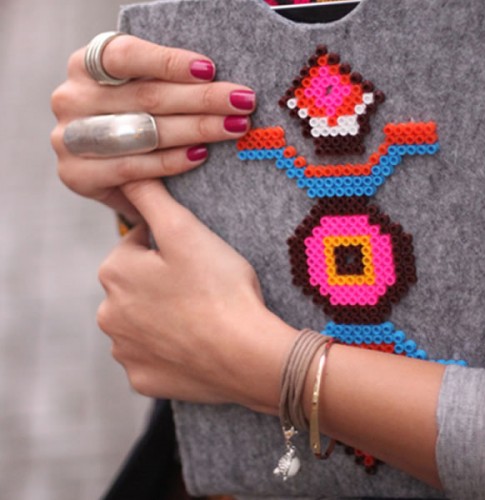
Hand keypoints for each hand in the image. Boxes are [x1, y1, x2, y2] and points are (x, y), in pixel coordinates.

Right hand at [51, 35, 254, 221]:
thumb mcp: (140, 93)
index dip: (169, 62)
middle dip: (201, 99)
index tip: (210, 70)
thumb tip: (216, 77)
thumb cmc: (133, 121)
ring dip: (196, 129)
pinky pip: (134, 167)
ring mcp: (68, 138)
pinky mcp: (76, 174)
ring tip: (234, 127)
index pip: (126, 56)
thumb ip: (163, 83)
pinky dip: (171, 161)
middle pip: (145, 97)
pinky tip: (201, 154)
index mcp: (85, 65)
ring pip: (144, 132)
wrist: (106, 172)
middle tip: (243, 102)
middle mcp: (69, 97)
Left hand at [97, 180, 296, 410]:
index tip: (194, 253)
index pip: (137, 243)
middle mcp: (108, 314)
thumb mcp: (185, 230)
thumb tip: (128, 172)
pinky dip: (169, 348)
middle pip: (137, 284)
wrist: (246, 354)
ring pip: (142, 320)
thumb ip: (150, 196)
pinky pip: (152, 356)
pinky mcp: (144, 379)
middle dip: (161, 280)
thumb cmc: (219, 287)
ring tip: (199, 312)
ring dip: (163, 313)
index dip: (169, 244)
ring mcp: (125, 352)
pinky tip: (194, 342)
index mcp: (114, 272)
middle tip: (201, 283)